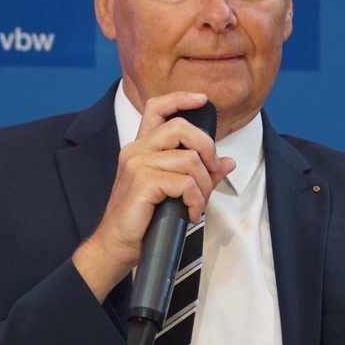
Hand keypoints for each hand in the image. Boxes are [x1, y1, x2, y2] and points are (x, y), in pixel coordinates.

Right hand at [73, 91, 235, 300]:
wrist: (116, 246)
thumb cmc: (142, 220)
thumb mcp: (175, 192)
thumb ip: (200, 174)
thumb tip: (228, 162)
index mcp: (142, 148)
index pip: (157, 108)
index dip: (181, 98)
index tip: (202, 99)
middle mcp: (137, 150)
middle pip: (181, 127)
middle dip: (207, 149)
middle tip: (211, 173)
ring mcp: (137, 165)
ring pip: (189, 158)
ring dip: (204, 185)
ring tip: (197, 204)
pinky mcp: (142, 182)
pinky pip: (184, 182)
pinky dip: (195, 200)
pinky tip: (189, 214)